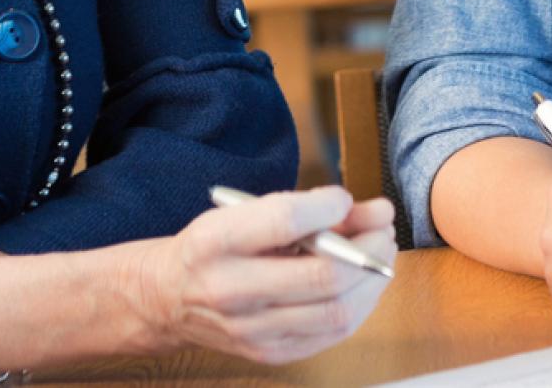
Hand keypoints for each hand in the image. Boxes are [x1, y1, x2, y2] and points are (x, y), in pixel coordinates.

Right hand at [143, 186, 394, 364]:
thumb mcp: (243, 210)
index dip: (327, 206)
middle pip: (322, 277)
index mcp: (217, 241)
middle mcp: (231, 290)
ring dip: (372, 281)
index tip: (342, 198)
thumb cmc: (214, 246)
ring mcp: (251, 330)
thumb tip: (377, 211)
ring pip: (336, 312)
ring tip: (378, 255)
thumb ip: (308, 207)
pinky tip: (360, 284)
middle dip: (369, 250)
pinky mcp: (270, 354)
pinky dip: (359, 305)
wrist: (168, 298)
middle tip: (383, 232)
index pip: (284, 220)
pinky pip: (333, 333)